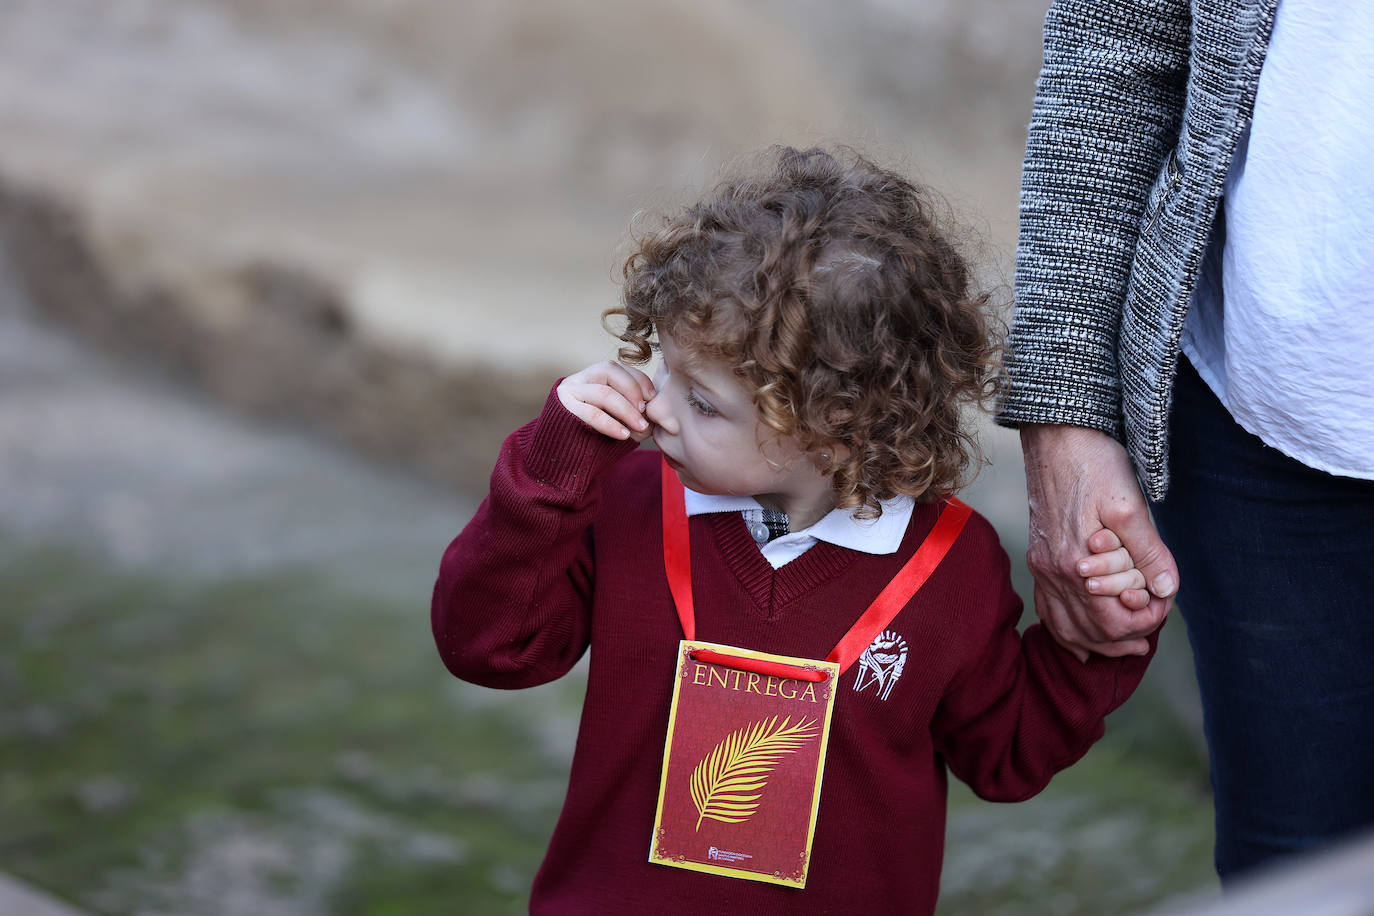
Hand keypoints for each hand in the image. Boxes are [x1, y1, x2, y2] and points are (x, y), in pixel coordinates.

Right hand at [557, 361, 656, 441]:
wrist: (562, 454)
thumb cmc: (593, 435)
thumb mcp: (614, 417)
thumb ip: (630, 410)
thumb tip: (654, 414)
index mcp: (593, 376)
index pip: (619, 368)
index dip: (639, 379)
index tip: (652, 397)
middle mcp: (580, 379)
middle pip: (610, 371)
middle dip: (633, 391)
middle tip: (645, 411)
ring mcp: (570, 392)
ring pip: (603, 392)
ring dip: (626, 410)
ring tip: (640, 426)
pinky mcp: (564, 410)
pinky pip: (592, 414)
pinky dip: (611, 424)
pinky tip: (624, 435)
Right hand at [1020, 424, 1177, 659]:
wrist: (1056, 433)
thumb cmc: (1093, 462)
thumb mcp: (1130, 504)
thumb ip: (1148, 551)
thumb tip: (1166, 589)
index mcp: (1075, 563)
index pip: (1113, 619)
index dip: (1147, 619)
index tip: (1166, 604)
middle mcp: (1053, 571)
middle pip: (1089, 630)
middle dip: (1125, 636)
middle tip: (1152, 628)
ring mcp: (1042, 565)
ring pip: (1066, 626)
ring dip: (1097, 642)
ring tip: (1126, 644)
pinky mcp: (1039, 555)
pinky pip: (1048, 608)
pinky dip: (1067, 629)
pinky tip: (1083, 637)